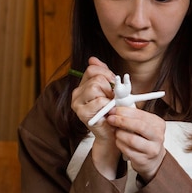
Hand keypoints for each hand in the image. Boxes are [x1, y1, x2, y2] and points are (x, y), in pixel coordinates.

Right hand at [70, 57, 120, 177]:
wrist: (112, 133)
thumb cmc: (112, 111)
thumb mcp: (110, 89)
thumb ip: (103, 74)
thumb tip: (92, 59)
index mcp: (83, 85)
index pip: (92, 69)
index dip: (107, 74)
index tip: (114, 83)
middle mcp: (77, 93)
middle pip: (96, 78)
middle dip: (109, 87)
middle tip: (114, 97)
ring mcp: (77, 103)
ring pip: (95, 87)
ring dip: (108, 97)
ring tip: (111, 105)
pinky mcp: (81, 113)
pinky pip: (98, 101)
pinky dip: (108, 106)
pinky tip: (108, 112)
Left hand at [106, 106, 165, 181]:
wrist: (152, 159)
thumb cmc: (145, 139)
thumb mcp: (143, 124)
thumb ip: (133, 116)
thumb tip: (116, 108)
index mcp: (158, 124)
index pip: (141, 115)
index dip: (125, 111)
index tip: (114, 110)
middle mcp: (158, 136)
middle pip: (138, 126)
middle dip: (122, 121)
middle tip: (111, 119)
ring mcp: (152, 149)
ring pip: (132, 139)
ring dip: (119, 134)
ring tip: (116, 132)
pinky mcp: (143, 160)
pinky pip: (127, 150)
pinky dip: (120, 144)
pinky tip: (119, 141)